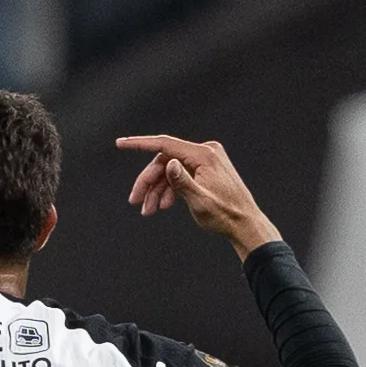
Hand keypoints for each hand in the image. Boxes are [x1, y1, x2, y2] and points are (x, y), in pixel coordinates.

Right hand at [116, 135, 281, 260]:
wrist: (244, 223)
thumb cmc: (225, 214)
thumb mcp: (200, 200)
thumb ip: (183, 182)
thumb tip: (169, 164)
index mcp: (204, 155)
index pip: (166, 144)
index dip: (140, 144)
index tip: (121, 143)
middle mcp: (205, 153)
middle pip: (164, 162)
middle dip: (148, 182)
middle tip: (135, 201)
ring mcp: (205, 161)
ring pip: (168, 171)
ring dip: (156, 189)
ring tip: (148, 210)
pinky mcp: (204, 170)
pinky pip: (178, 175)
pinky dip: (168, 190)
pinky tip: (163, 205)